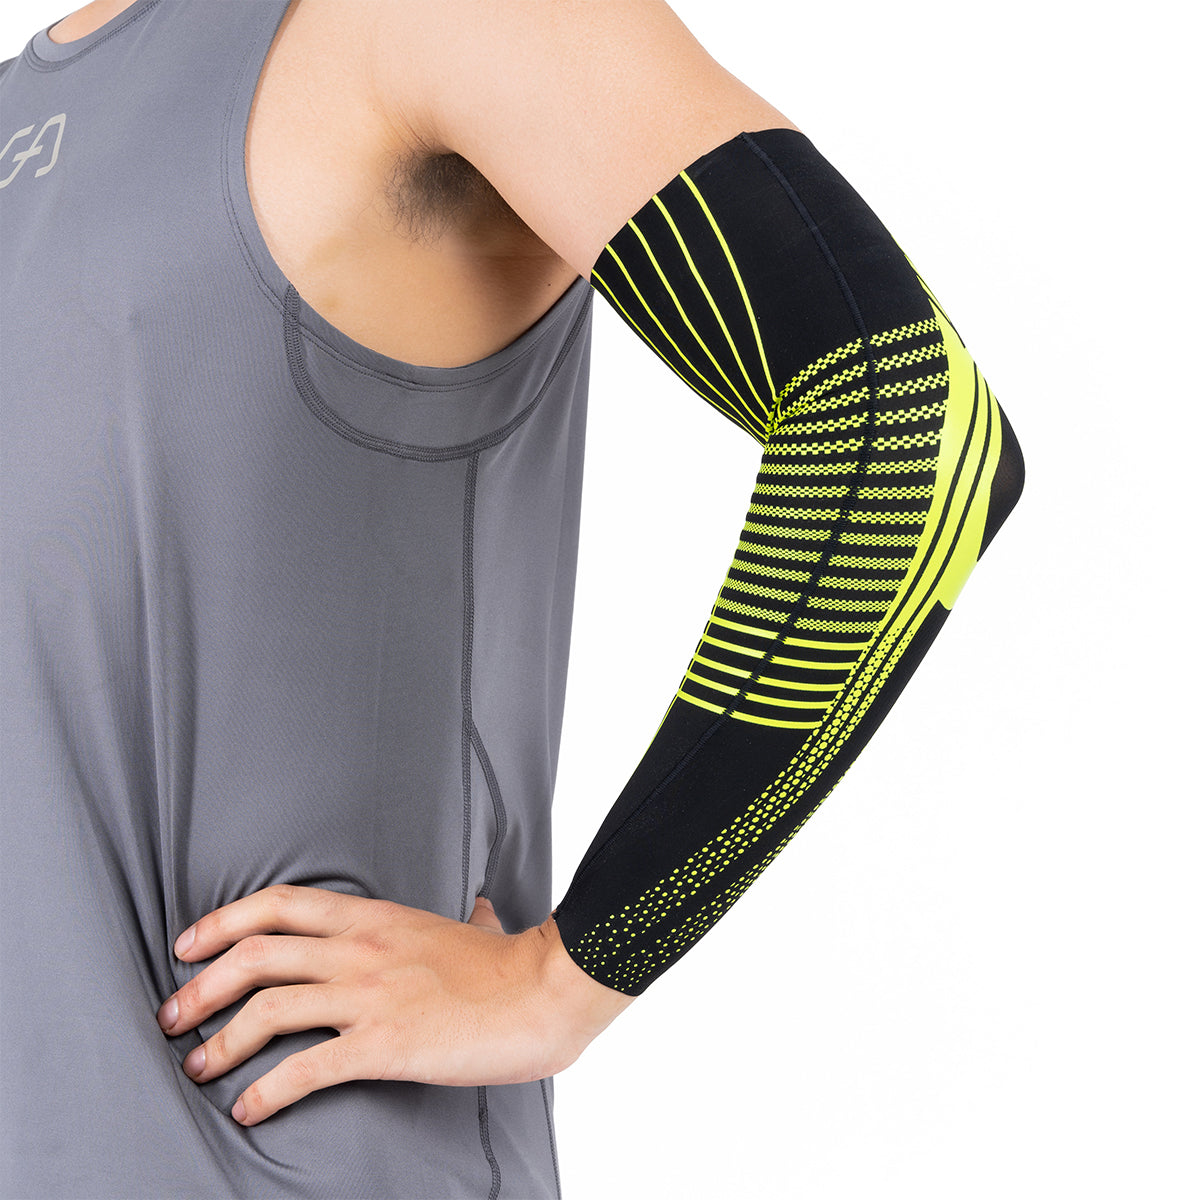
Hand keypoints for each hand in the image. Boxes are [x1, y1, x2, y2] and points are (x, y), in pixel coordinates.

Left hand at [157, 884, 631, 1125]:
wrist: (543, 990)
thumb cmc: (511, 964)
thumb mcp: (476, 924)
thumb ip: (465, 914)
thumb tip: (479, 905)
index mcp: (374, 917)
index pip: (280, 904)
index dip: (223, 921)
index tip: (188, 945)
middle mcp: (361, 949)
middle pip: (256, 954)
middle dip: (201, 985)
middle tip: (174, 1015)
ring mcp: (370, 994)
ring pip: (269, 1007)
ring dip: (221, 1039)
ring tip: (198, 1065)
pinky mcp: (383, 1044)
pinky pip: (306, 1068)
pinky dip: (267, 1091)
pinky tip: (249, 1110)